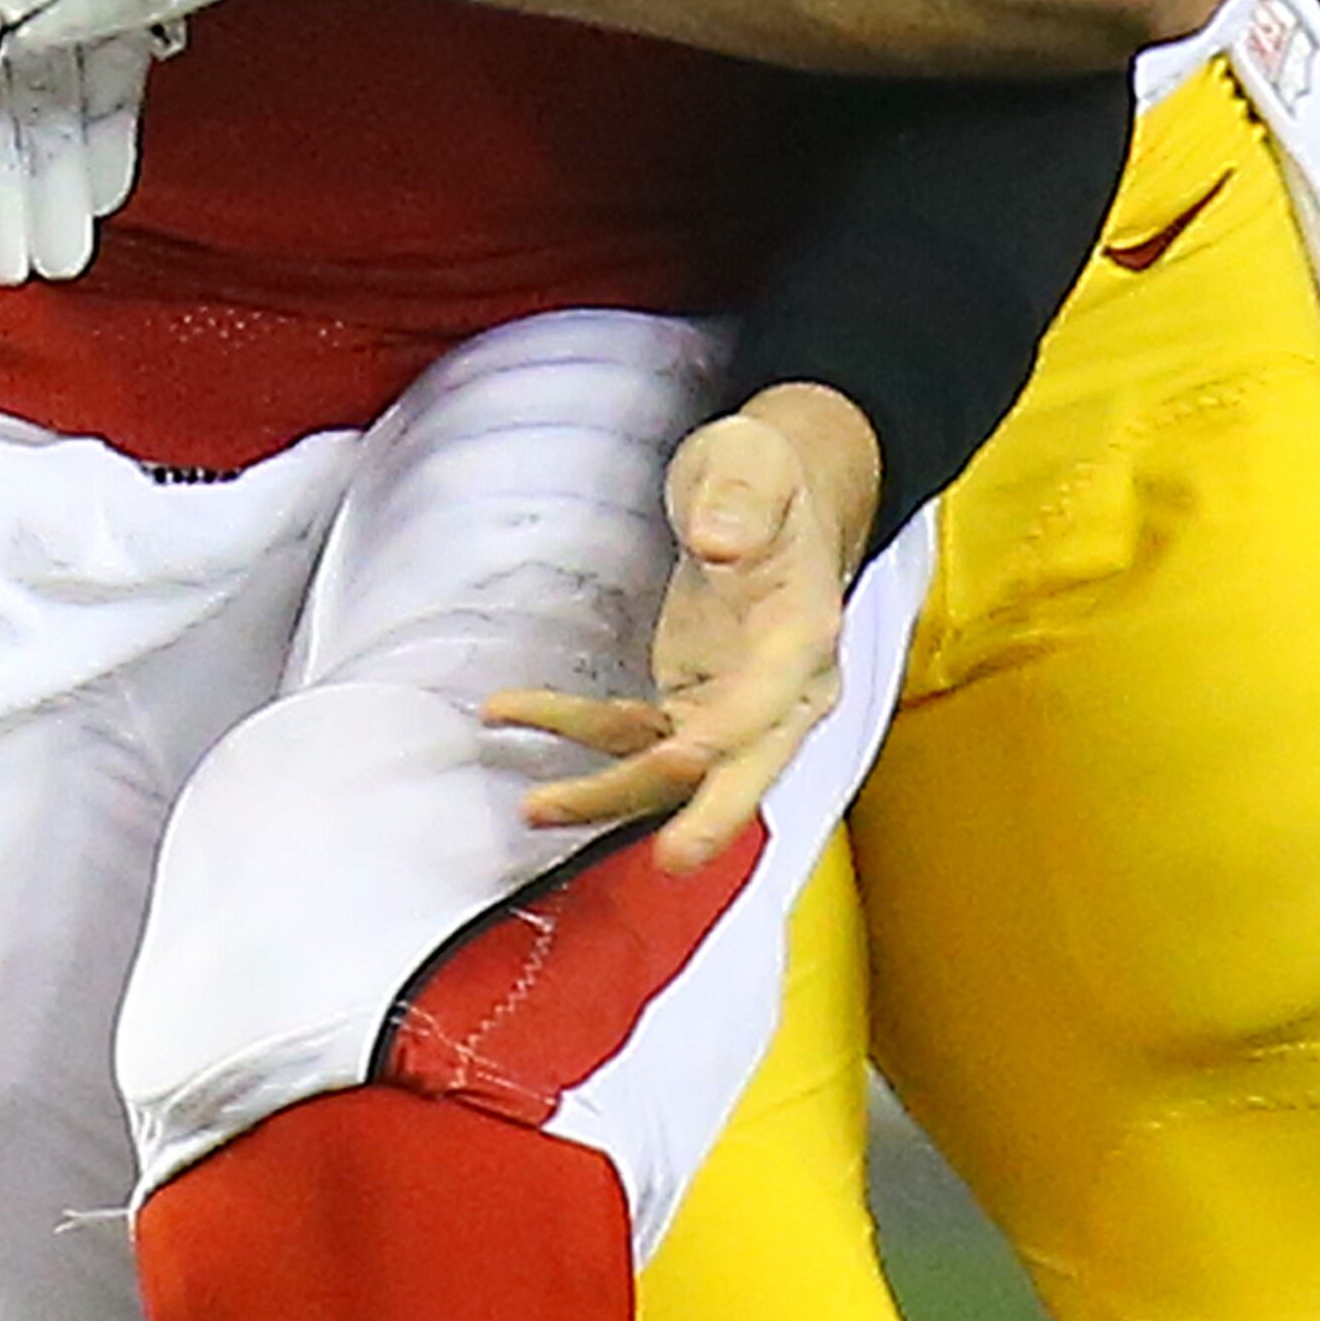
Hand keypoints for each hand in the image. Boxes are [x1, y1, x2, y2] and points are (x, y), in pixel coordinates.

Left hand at [487, 384, 883, 878]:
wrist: (777, 490)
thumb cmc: (767, 474)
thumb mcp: (753, 461)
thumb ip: (739, 499)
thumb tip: (721, 543)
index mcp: (805, 632)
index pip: (772, 701)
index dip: (730, 736)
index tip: (681, 755)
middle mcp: (780, 684)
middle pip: (746, 767)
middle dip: (707, 817)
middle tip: (670, 859)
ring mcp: (734, 700)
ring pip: (676, 770)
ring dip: (608, 793)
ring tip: (536, 804)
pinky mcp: (692, 701)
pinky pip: (632, 734)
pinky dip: (575, 732)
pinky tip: (514, 712)